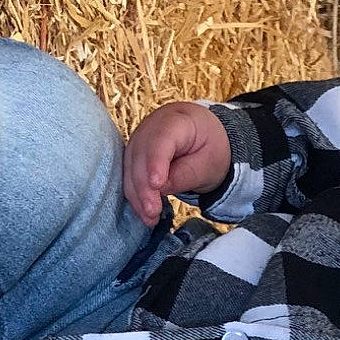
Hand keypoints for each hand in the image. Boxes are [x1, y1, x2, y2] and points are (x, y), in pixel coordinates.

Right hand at [122, 101, 229, 224]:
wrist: (202, 134)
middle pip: (141, 156)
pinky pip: (129, 175)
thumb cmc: (210, 146)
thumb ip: (186, 174)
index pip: (161, 139)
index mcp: (177, 120)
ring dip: (137, 195)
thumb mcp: (209, 162)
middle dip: (144, 187)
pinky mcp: (133, 154)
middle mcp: (152, 126)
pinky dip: (135, 195)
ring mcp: (139, 139)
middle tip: (152, 212)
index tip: (156, 185)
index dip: (156, 162)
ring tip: (150, 218)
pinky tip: (144, 212)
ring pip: (130, 168)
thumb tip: (160, 188)